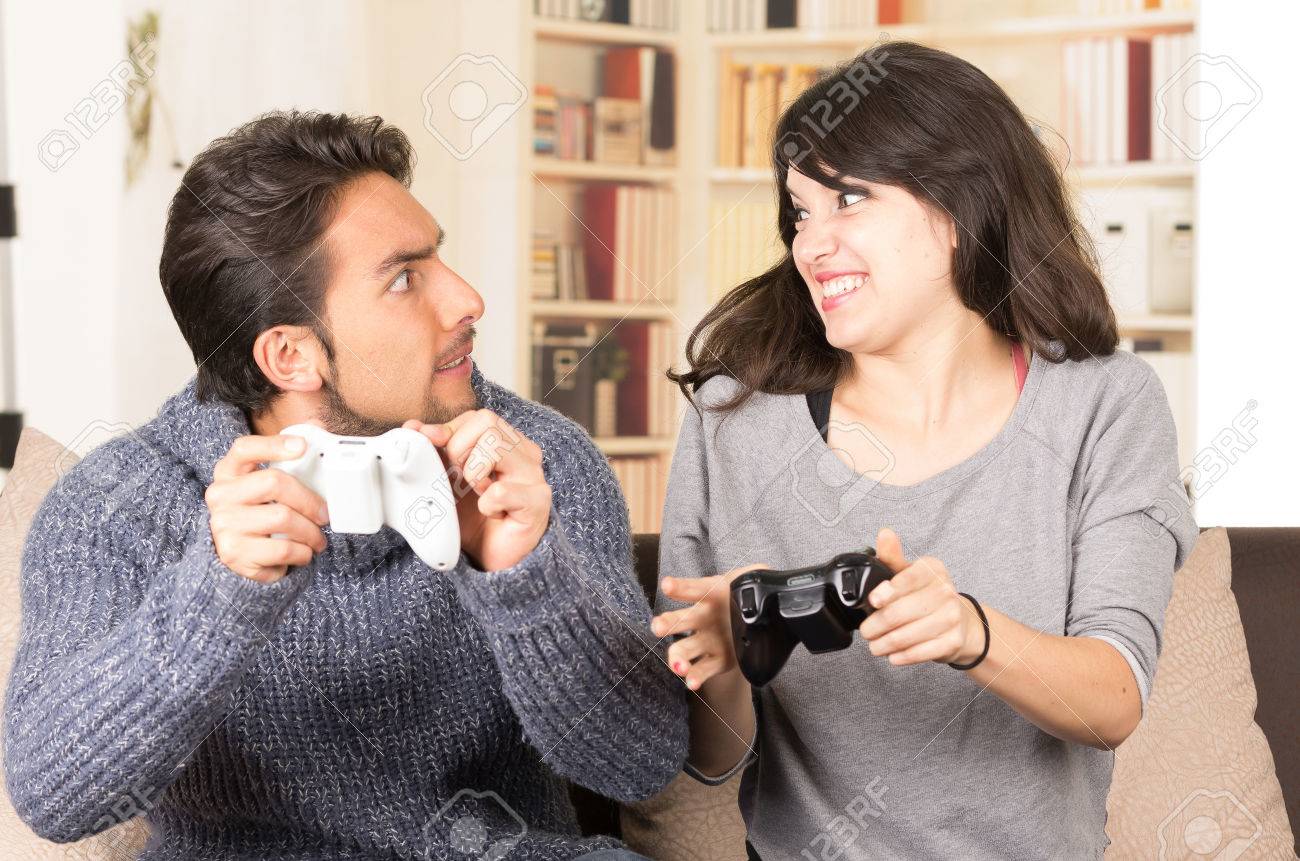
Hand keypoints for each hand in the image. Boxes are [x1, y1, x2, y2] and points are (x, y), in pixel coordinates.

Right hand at [205, 434, 329, 582]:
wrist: (239, 554)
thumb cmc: (260, 513)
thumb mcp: (265, 487)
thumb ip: (288, 466)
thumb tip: (320, 435)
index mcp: (229, 472)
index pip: (245, 448)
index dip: (274, 445)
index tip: (302, 446)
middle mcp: (221, 495)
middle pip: (274, 483)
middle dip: (309, 500)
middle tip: (325, 515)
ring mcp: (224, 524)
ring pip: (283, 518)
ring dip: (311, 532)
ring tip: (317, 538)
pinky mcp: (234, 553)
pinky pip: (283, 548)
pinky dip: (303, 553)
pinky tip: (303, 552)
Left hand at [403, 410, 550, 571]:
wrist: (491, 560)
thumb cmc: (474, 519)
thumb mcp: (446, 480)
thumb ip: (433, 451)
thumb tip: (413, 426)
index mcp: (507, 443)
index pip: (478, 417)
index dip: (451, 432)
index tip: (437, 454)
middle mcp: (525, 453)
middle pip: (488, 421)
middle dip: (459, 449)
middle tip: (458, 479)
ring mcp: (534, 476)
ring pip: (496, 446)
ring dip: (473, 473)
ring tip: (477, 494)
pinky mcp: (537, 502)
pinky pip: (501, 491)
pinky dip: (487, 504)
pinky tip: (493, 514)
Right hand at [653, 565, 763, 689]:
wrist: (758, 619)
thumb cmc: (747, 595)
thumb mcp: (752, 579)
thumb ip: (753, 575)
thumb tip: (762, 574)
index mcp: (709, 595)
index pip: (691, 589)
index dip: (679, 587)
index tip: (667, 585)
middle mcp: (702, 618)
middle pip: (679, 621)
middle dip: (666, 623)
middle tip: (658, 627)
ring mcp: (706, 641)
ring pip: (684, 649)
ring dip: (677, 658)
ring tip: (678, 666)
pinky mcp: (717, 661)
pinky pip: (703, 669)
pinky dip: (696, 677)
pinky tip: (691, 682)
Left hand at [858, 527, 983, 666]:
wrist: (960, 620)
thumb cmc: (927, 594)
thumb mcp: (908, 572)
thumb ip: (892, 556)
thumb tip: (885, 534)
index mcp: (933, 570)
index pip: (905, 581)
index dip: (885, 593)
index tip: (873, 601)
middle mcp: (946, 592)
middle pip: (898, 613)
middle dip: (875, 626)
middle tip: (867, 630)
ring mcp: (951, 618)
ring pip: (906, 636)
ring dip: (884, 644)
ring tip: (875, 644)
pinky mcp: (952, 641)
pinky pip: (920, 653)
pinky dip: (901, 656)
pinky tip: (892, 655)